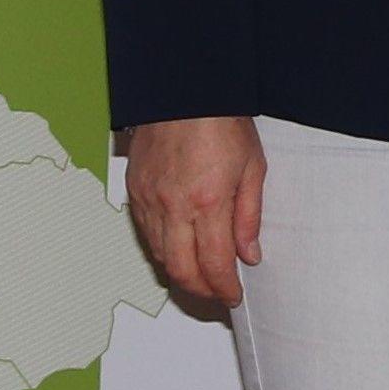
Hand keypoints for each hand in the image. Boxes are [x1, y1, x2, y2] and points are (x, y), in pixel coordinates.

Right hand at [123, 116, 266, 306]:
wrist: (184, 93)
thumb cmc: (223, 124)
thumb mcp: (253, 167)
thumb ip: (249, 216)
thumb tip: (248, 254)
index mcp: (207, 202)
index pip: (213, 263)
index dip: (223, 287)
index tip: (233, 296)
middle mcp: (173, 207)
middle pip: (180, 270)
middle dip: (200, 291)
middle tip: (216, 294)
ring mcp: (149, 201)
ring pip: (159, 256)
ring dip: (180, 274)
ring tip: (201, 277)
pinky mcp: (134, 193)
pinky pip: (146, 235)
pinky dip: (163, 250)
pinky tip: (179, 250)